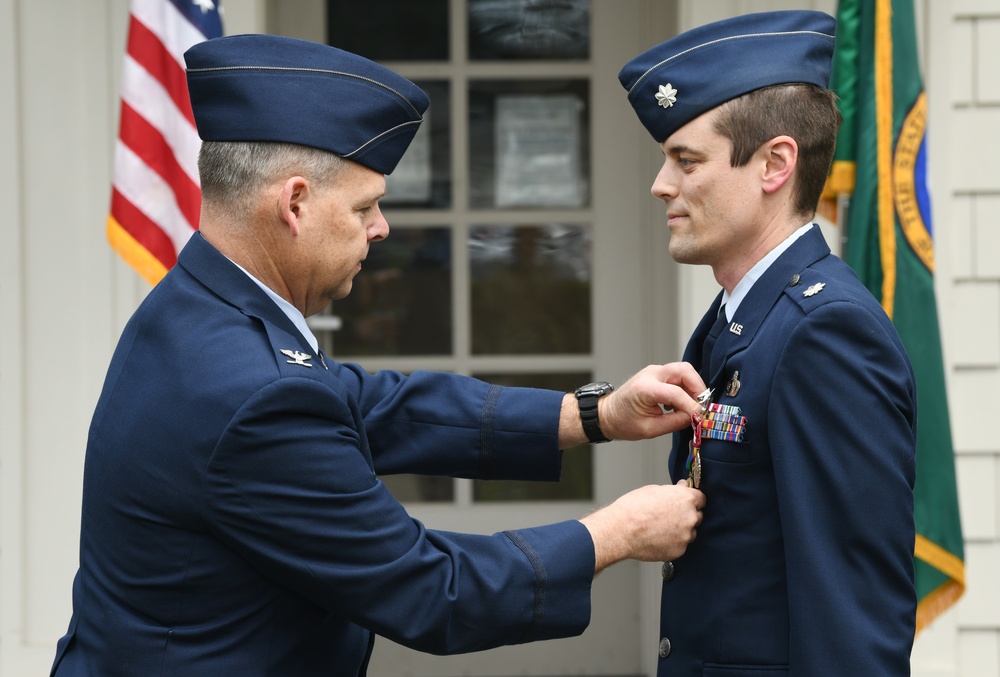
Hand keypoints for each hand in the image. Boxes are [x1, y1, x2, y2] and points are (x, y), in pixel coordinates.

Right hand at [580, 481, 704, 572]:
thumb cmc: (633, 509)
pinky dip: (672, 543)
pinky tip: (657, 538)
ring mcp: (685, 536)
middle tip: (669, 516)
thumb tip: (682, 487)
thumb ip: (673, 490)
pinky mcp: (679, 551)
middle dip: (687, 515)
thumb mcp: (654, 490)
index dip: (693, 500)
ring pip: (689, 533)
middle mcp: (690, 517)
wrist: (621, 531)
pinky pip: (680, 546)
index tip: (688, 503)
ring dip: (681, 531)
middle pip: (697, 516)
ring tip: (661, 529)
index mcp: (686, 499)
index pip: (701, 499)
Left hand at [599, 363, 705, 440]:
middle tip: (703, 406)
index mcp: (645, 388)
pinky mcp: (658, 375)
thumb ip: (675, 422)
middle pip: (685, 370)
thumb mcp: (650, 429)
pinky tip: (682, 404)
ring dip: (693, 388)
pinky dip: (686, 388)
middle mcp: (650, 374)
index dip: (692, 405)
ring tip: (693, 407)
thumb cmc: (622, 422)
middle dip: (698, 388)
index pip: (676, 393)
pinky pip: (679, 376)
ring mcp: (654, 372)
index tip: (702, 416)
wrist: (607, 414)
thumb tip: (696, 418)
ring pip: (684, 371)